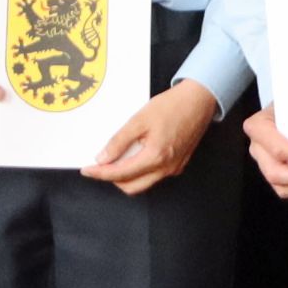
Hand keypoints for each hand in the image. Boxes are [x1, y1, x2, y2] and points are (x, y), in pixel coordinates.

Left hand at [86, 80, 217, 192]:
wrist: (199, 100)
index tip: (87, 170)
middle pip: (131, 186)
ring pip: (143, 183)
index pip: (120, 174)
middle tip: (99, 166)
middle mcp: (166, 168)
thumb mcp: (139, 120)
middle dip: (112, 179)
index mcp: (155, 157)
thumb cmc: (173, 106)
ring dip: (126, 176)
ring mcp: (174, 168)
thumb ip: (119, 141)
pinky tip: (133, 156)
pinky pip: (154, 175)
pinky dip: (140, 170)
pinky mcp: (178, 164)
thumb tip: (103, 158)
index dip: (100, 173)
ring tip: (115, 159)